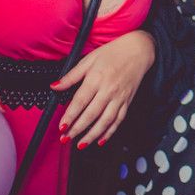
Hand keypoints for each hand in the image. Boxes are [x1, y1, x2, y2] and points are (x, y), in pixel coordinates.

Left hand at [55, 30, 154, 147]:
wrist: (139, 50)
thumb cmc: (113, 53)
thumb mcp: (89, 59)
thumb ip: (71, 75)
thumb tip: (55, 86)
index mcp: (97, 78)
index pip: (80, 101)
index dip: (70, 115)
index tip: (61, 126)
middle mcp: (109, 90)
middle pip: (92, 114)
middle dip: (78, 129)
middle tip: (66, 139)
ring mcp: (119, 97)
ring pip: (106, 120)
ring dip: (93, 134)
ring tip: (81, 144)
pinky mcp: (127, 101)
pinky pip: (119, 120)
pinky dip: (110, 132)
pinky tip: (101, 140)